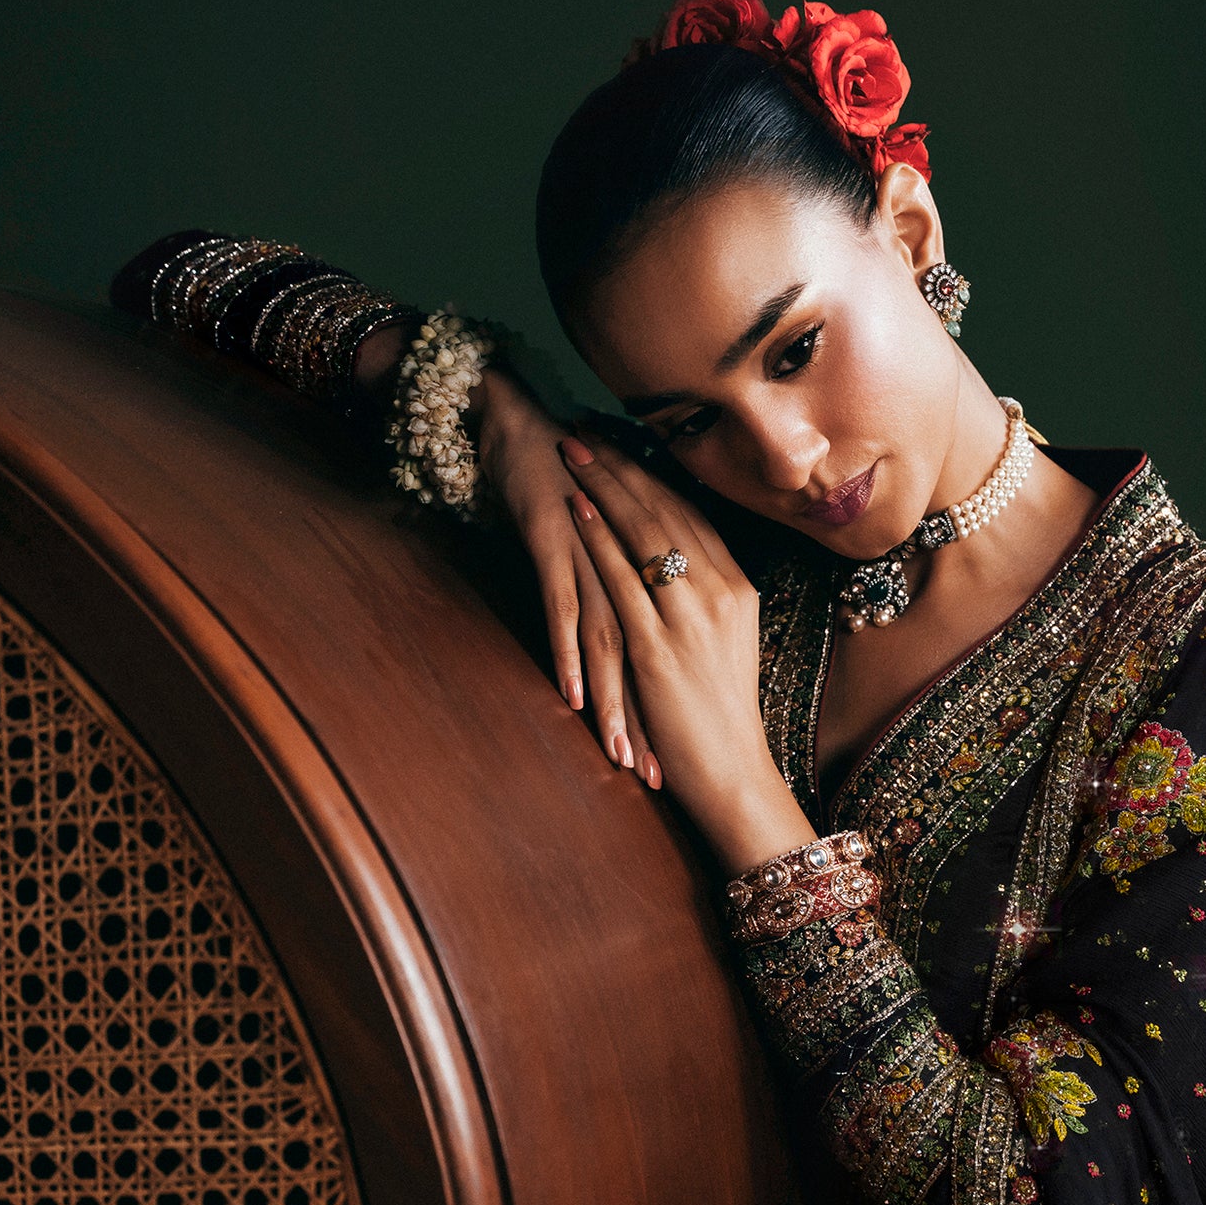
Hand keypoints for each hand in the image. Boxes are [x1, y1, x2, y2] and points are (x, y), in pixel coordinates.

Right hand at [472, 367, 662, 784]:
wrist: (522, 428)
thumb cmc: (562, 487)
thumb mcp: (602, 545)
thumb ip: (622, 586)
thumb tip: (632, 638)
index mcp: (652, 564)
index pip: (670, 646)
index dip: (675, 703)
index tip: (683, 757)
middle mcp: (632, 562)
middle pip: (647, 655)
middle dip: (651, 720)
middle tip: (656, 777)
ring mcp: (595, 554)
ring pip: (610, 641)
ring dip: (613, 702)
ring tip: (618, 755)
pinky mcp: (556, 545)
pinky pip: (563, 607)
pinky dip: (567, 654)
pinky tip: (570, 697)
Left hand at [560, 439, 815, 872]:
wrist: (732, 774)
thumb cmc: (721, 715)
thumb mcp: (725, 645)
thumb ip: (704, 602)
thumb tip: (676, 568)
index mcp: (737, 587)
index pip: (692, 512)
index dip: (652, 473)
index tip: (621, 441)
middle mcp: (719, 592)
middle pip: (665, 509)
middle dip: (621, 465)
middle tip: (584, 429)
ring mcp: (689, 617)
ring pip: (643, 533)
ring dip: (603, 487)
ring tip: (570, 452)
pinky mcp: (657, 646)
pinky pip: (622, 579)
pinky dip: (598, 538)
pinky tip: (574, 509)